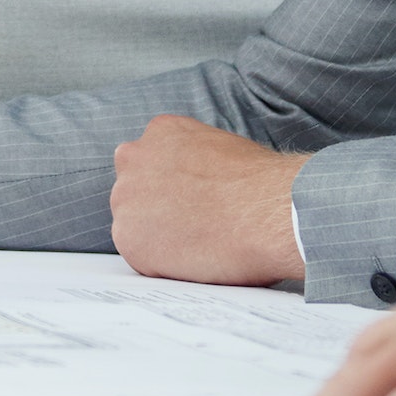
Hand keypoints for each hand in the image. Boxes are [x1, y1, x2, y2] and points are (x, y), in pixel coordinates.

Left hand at [110, 114, 306, 284]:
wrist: (268, 211)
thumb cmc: (258, 184)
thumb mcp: (218, 147)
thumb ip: (189, 159)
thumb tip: (186, 182)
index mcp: (160, 131)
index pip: (147, 162)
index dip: (166, 186)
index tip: (185, 200)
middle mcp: (135, 159)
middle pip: (133, 190)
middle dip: (154, 209)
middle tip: (189, 225)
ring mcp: (127, 198)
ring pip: (133, 224)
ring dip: (156, 236)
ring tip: (197, 242)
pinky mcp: (130, 239)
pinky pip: (140, 256)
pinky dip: (161, 264)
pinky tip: (192, 258)